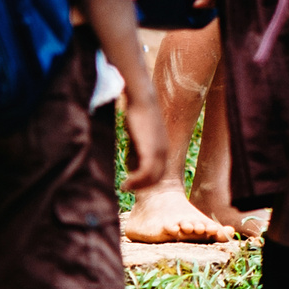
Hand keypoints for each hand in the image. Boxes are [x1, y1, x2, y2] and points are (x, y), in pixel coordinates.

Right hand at [118, 72, 168, 190]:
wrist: (143, 100)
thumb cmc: (138, 113)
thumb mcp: (140, 133)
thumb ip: (139, 144)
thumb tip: (132, 151)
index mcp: (163, 147)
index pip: (159, 171)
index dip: (146, 180)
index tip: (132, 183)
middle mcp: (164, 151)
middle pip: (157, 177)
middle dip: (142, 185)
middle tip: (127, 188)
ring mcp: (159, 150)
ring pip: (152, 177)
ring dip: (138, 185)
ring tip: (124, 187)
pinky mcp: (151, 149)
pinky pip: (146, 172)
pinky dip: (136, 181)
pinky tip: (125, 183)